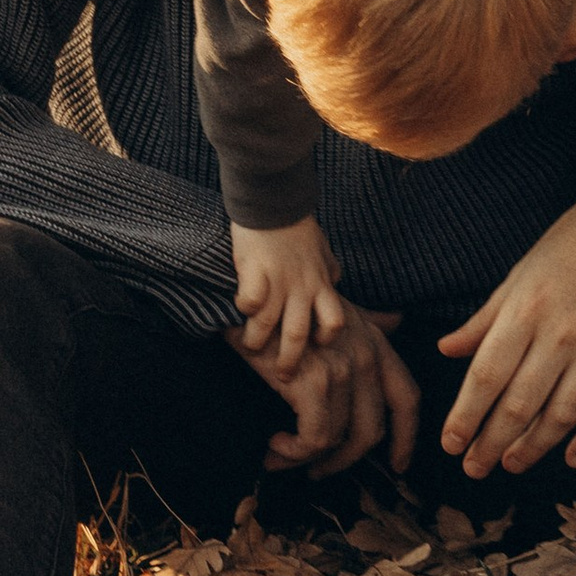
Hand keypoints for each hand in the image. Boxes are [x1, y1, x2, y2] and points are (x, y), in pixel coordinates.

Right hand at [228, 307, 418, 476]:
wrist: (246, 304)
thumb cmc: (285, 309)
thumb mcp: (335, 308)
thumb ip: (368, 320)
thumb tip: (397, 319)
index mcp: (376, 342)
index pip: (407, 398)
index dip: (407, 438)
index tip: (397, 465)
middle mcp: (365, 356)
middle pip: (372, 431)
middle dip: (345, 461)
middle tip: (318, 471)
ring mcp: (342, 370)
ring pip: (337, 440)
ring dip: (307, 458)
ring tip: (280, 454)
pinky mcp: (314, 383)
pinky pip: (314, 438)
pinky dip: (294, 452)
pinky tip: (274, 445)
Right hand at [230, 214, 344, 366]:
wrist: (274, 200)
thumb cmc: (297, 227)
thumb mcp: (323, 252)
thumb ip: (330, 272)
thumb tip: (339, 284)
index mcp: (320, 283)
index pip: (334, 322)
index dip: (326, 339)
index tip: (315, 346)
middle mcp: (301, 286)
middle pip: (299, 334)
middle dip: (290, 360)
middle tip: (283, 375)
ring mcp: (277, 279)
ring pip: (268, 324)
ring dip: (257, 341)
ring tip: (250, 346)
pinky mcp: (254, 269)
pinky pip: (248, 300)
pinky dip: (242, 309)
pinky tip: (236, 310)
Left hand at [438, 188, 575, 479]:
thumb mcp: (521, 273)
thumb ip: (486, 317)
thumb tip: (447, 350)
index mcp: (526, 308)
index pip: (486, 376)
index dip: (466, 417)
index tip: (450, 444)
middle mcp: (561, 332)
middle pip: (520, 404)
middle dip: (492, 444)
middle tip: (474, 468)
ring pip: (562, 415)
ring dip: (535, 447)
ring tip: (512, 465)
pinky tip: (573, 457)